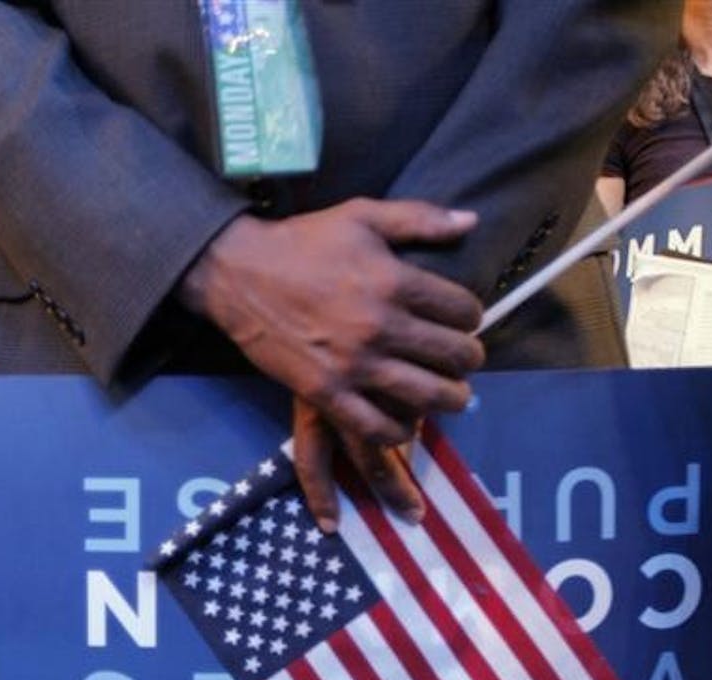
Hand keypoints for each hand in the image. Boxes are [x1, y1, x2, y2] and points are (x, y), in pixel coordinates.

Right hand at [179, 198, 484, 525]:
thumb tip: (471, 222)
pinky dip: (399, 431)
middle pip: (454, 355)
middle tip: (465, 359)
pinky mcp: (325, 392)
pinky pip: (376, 426)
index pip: (462, 310)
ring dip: (451, 398)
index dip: (472, 316)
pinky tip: (406, 424)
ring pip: (426, 395)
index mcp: (394, 281)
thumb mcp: (361, 215)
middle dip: (469, 358)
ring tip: (452, 394)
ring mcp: (352, 364)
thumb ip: (419, 218)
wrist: (238, 274)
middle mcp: (379, 326)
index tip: (464, 320)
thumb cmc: (302, 242)